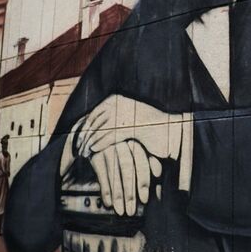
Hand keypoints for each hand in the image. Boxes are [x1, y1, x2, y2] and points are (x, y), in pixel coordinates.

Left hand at [73, 95, 187, 159]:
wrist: (172, 131)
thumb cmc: (149, 129)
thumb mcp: (126, 121)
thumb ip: (110, 123)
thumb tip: (89, 128)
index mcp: (117, 99)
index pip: (94, 113)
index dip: (84, 127)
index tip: (77, 139)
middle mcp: (121, 103)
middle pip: (94, 121)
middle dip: (84, 135)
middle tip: (77, 148)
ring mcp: (127, 114)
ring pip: (100, 129)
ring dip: (89, 142)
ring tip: (83, 152)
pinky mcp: (132, 126)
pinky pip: (110, 136)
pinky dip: (100, 144)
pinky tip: (93, 151)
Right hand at [90, 140, 162, 215]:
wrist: (102, 137)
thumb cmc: (128, 148)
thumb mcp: (141, 151)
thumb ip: (151, 162)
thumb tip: (159, 174)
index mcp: (136, 143)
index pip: (141, 164)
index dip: (143, 182)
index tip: (144, 200)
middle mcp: (122, 143)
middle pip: (127, 171)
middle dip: (129, 193)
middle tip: (131, 211)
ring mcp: (107, 148)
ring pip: (114, 175)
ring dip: (117, 195)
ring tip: (120, 211)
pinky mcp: (96, 155)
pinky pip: (101, 175)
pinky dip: (105, 190)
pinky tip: (109, 203)